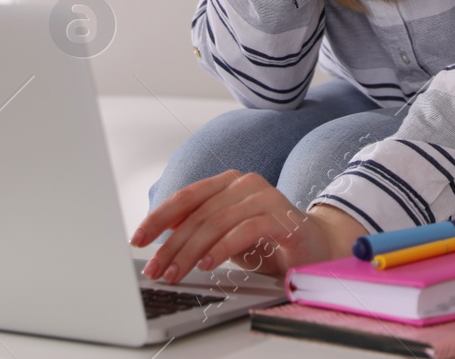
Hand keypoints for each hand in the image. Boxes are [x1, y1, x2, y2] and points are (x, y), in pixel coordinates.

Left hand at [130, 169, 363, 282]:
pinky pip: (245, 230)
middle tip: (155, 269)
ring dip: (191, 251)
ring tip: (176, 272)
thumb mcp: (226, 234)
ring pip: (217, 222)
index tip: (137, 240)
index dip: (158, 218)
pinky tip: (207, 264)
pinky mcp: (282, 218)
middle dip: (172, 245)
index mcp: (228, 182)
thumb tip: (161, 240)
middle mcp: (245, 183)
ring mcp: (266, 197)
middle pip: (198, 213)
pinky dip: (222, 248)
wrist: (317, 247)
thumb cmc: (268, 241)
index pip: (186, 197)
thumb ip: (200, 229)